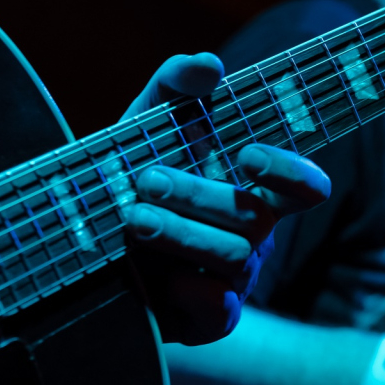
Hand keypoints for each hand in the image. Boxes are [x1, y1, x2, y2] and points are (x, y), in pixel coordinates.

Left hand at [120, 54, 330, 344]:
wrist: (82, 245)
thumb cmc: (131, 177)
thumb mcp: (144, 124)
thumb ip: (175, 86)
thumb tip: (209, 64)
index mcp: (254, 191)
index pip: (302, 185)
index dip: (288, 171)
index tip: (246, 154)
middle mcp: (253, 237)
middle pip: (254, 220)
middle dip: (199, 195)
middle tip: (146, 179)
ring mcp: (235, 280)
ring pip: (233, 259)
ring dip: (182, 234)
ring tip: (134, 217)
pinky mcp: (209, 320)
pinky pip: (220, 311)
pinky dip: (191, 292)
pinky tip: (159, 278)